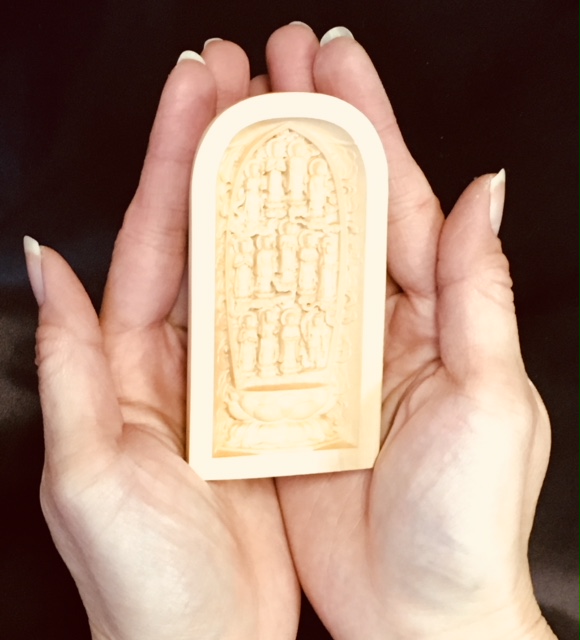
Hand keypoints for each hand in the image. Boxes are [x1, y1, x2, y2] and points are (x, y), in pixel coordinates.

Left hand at [25, 46, 298, 639]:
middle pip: (205, 235)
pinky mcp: (279, 402)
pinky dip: (309, 274)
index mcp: (130, 361)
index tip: (198, 94)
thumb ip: (66, 362)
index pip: (152, 237)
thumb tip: (46, 262)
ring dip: (271, 202)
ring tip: (294, 135)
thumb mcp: (87, 469)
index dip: (174, 160)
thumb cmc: (145, 578)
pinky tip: (330, 232)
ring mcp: (236, 374)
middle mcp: (182, 356)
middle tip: (250, 83)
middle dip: (224, 155)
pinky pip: (294, 324)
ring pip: (255, 268)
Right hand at [265, 25, 555, 639]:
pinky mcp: (282, 393)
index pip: (396, 196)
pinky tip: (205, 222)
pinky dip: (229, 268)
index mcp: (433, 313)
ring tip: (228, 120)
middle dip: (303, 131)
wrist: (414, 611)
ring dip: (258, 186)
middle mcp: (375, 321)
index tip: (330, 61)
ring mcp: (323, 353)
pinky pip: (250, 317)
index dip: (364, 123)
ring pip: (285, 251)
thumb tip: (485, 190)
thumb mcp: (490, 398)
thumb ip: (480, 290)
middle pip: (333, 208)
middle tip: (269, 63)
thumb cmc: (466, 521)